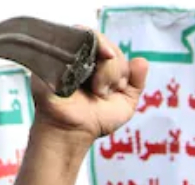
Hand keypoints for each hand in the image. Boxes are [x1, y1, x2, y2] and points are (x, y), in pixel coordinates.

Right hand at [32, 31, 147, 146]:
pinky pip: (72, 43)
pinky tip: (89, 78)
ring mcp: (66, 55)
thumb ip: (136, 83)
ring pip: (93, 42)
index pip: (114, 51)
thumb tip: (142, 60)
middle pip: (106, 45)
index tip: (117, 88)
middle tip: (104, 91)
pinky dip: (87, 58)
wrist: (73, 132)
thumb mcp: (125, 103)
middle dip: (114, 70)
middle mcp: (82, 57)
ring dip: (104, 68)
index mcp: (97, 65)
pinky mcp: (52, 57)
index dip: (121, 67)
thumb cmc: (96, 120)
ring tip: (97, 89)